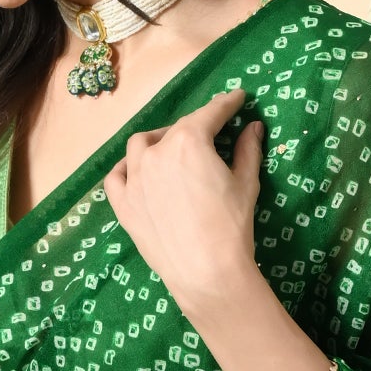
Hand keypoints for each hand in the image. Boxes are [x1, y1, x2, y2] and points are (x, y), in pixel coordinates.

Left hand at [103, 85, 264, 325]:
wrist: (206, 272)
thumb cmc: (232, 226)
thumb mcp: (246, 183)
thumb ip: (247, 149)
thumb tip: (253, 127)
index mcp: (188, 141)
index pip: (209, 113)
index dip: (226, 104)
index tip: (236, 99)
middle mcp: (155, 153)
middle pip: (175, 129)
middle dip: (193, 127)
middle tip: (209, 135)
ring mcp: (134, 178)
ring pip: (140, 146)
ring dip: (157, 142)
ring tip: (171, 151)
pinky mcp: (122, 204)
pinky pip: (117, 176)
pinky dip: (127, 169)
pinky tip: (139, 172)